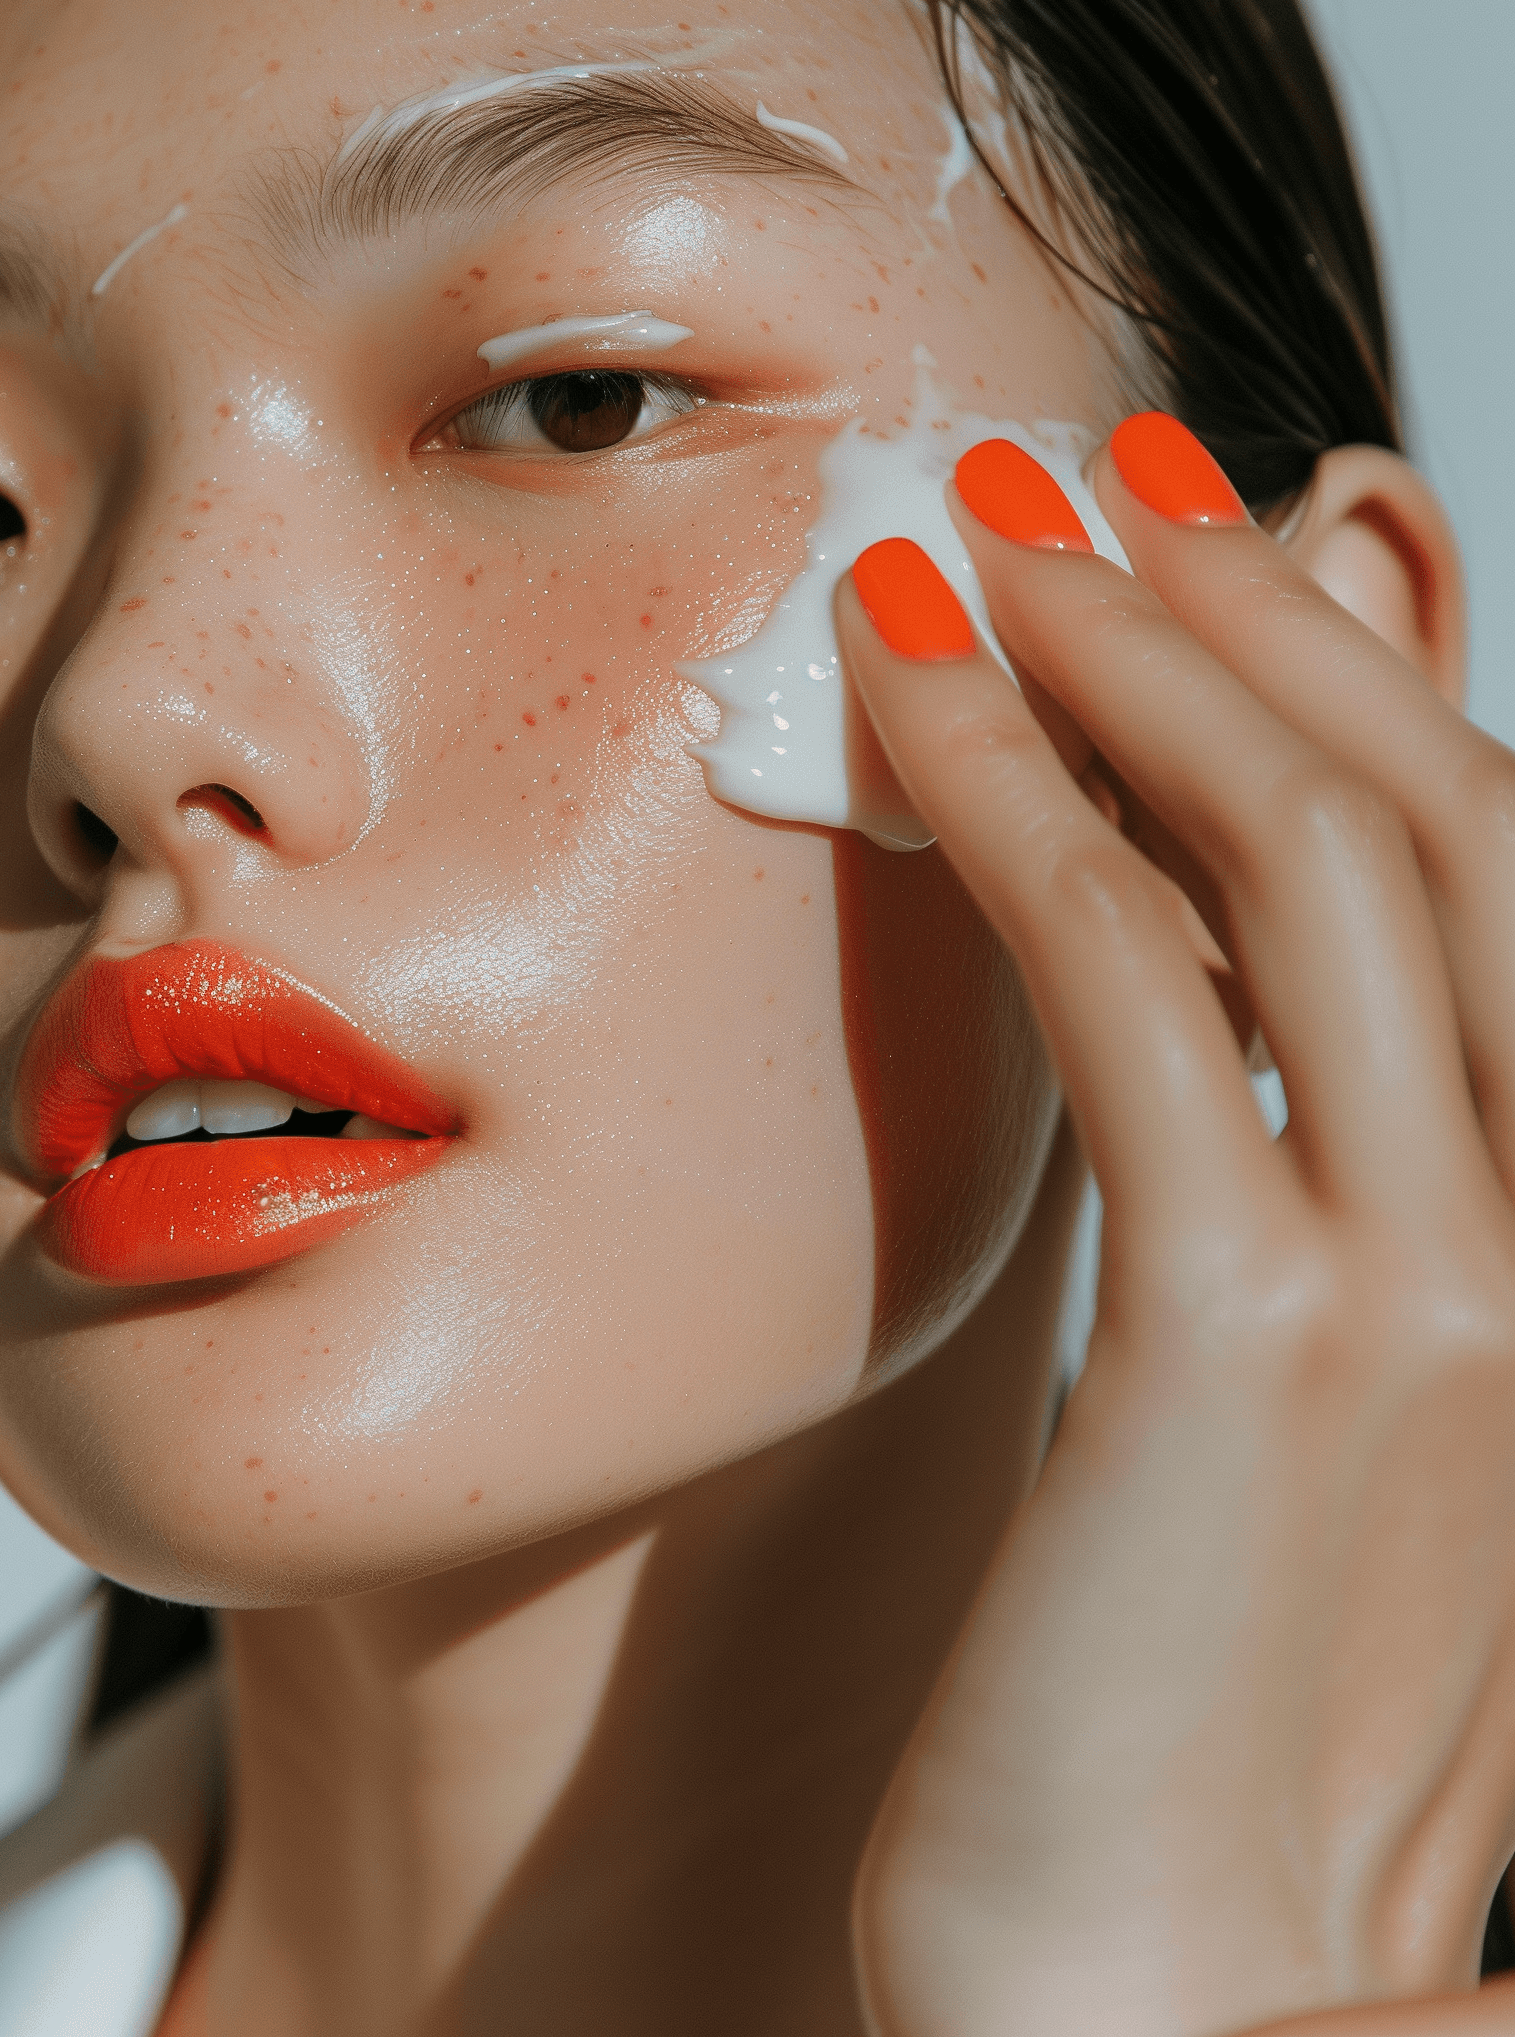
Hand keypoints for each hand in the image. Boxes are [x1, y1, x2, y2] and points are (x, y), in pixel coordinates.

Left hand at [842, 424, 1514, 2036]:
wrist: (1158, 2017)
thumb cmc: (1178, 1715)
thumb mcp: (1269, 1409)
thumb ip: (1274, 1159)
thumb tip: (1183, 943)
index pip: (1484, 873)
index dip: (1351, 667)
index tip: (1210, 526)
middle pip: (1425, 817)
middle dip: (1249, 611)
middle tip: (1081, 477)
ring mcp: (1441, 1294)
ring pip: (1314, 860)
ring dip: (1142, 656)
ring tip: (984, 533)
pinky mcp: (1259, 1353)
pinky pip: (1143, 995)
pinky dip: (1019, 808)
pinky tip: (902, 698)